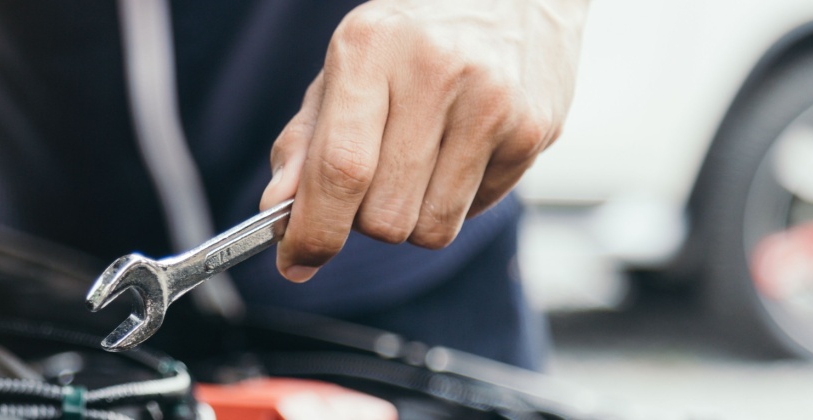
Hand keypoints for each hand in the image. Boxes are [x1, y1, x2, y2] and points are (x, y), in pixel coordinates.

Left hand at [260, 0, 587, 281]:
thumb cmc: (411, 35)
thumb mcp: (344, 68)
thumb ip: (304, 141)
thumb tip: (277, 210)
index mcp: (370, 48)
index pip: (340, 168)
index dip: (315, 231)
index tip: (297, 260)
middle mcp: (437, 71)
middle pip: (385, 215)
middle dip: (363, 220)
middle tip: (370, 178)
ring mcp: (494, 102)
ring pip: (432, 229)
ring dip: (411, 216)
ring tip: (416, 159)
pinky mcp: (535, 130)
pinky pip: (475, 213)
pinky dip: (454, 199)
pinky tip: (458, 148)